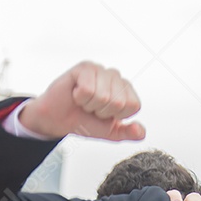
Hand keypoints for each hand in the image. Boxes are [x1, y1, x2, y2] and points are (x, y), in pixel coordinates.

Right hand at [18, 62, 144, 141]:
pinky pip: (87, 89)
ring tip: (84, 101)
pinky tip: (76, 94)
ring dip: (90, 105)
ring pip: (103, 96)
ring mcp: (101, 70)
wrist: (59, 119)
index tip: (105, 114)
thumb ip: (129, 133)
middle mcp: (117, 78)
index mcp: (127, 92)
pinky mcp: (85, 67)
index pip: (133, 106)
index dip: (117, 116)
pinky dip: (80, 97)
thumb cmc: (85, 121)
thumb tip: (140, 132)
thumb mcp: (111, 133)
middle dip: (101, 111)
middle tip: (92, 108)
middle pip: (118, 102)